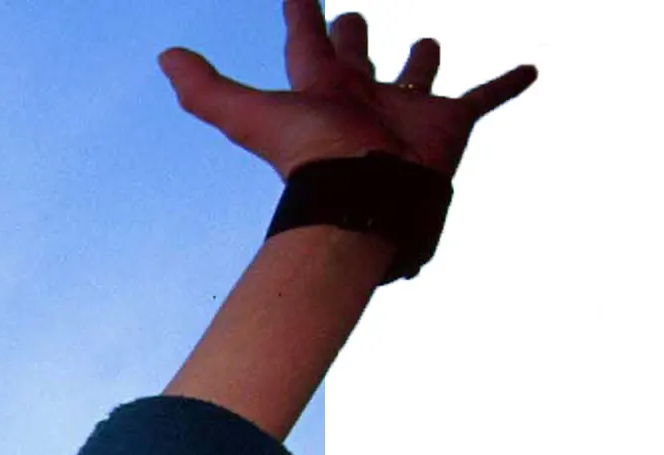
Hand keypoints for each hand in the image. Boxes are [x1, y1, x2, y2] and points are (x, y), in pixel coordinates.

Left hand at [160, 1, 534, 179]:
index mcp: (321, 87)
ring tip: (428, 43)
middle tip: (355, 17)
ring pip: (417, 72)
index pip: (306, 41)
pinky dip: (507, 84)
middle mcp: (361, 95)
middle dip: (355, 34)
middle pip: (357, 54)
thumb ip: (204, 87)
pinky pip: (484, 97)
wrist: (365, 195)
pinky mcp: (447, 122)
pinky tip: (531, 70)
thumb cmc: (310, 154)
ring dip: (423, 58)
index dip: (300, 16)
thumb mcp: (249, 113)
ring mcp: (405, 107)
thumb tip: (163, 56)